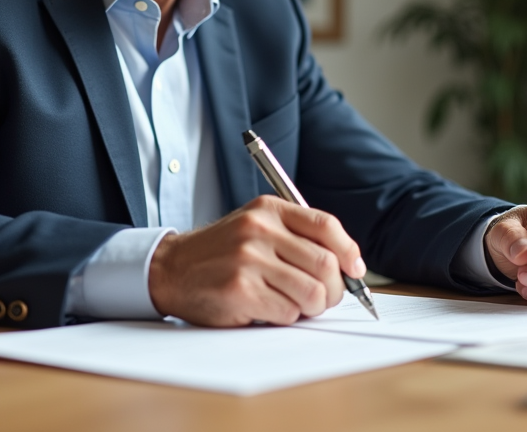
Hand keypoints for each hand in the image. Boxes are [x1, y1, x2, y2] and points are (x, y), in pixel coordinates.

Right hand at [147, 195, 365, 326]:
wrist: (172, 269)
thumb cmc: (222, 253)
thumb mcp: (256, 228)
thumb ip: (296, 238)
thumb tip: (348, 266)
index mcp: (268, 209)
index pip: (326, 225)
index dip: (349, 251)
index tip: (354, 271)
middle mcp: (259, 229)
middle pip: (325, 263)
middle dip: (334, 289)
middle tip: (324, 299)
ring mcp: (249, 259)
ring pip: (312, 292)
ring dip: (311, 307)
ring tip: (295, 305)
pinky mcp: (240, 290)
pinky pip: (288, 311)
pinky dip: (286, 317)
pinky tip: (268, 309)